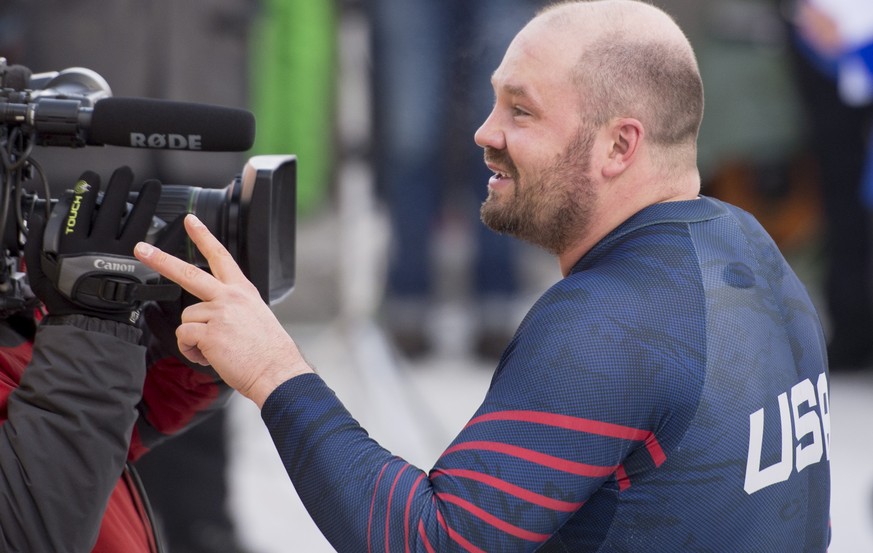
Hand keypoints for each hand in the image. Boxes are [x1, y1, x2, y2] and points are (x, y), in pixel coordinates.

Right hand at [26, 167, 162, 323]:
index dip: (88, 189)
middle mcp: (101, 245)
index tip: (92, 178)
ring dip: (146, 199)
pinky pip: (161, 246)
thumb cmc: (66, 298)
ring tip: (153, 185)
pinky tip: (181, 218)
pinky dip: (171, 231)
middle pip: (112, 207)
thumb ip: (39, 242)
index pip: (81, 207)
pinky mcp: (142, 267)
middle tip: (125, 173)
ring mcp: (124, 254)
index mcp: (75, 243)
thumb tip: (41, 217)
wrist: (89, 322)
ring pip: (137, 219)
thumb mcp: (41, 270)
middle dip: (119, 185)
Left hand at [134, 214, 311, 406]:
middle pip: (189, 272)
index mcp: (242, 291)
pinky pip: (185, 338)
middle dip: (161, 259)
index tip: (190, 221)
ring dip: (194, 337)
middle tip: (141, 249)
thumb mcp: (255, 317)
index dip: (204, 236)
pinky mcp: (210, 333)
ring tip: (217, 348)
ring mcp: (219, 313)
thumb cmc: (268, 351)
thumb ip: (231, 309)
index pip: (221, 256)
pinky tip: (211, 356)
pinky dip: (192, 351)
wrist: (277, 371)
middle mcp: (230, 297)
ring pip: (186, 318)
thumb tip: (211, 318)